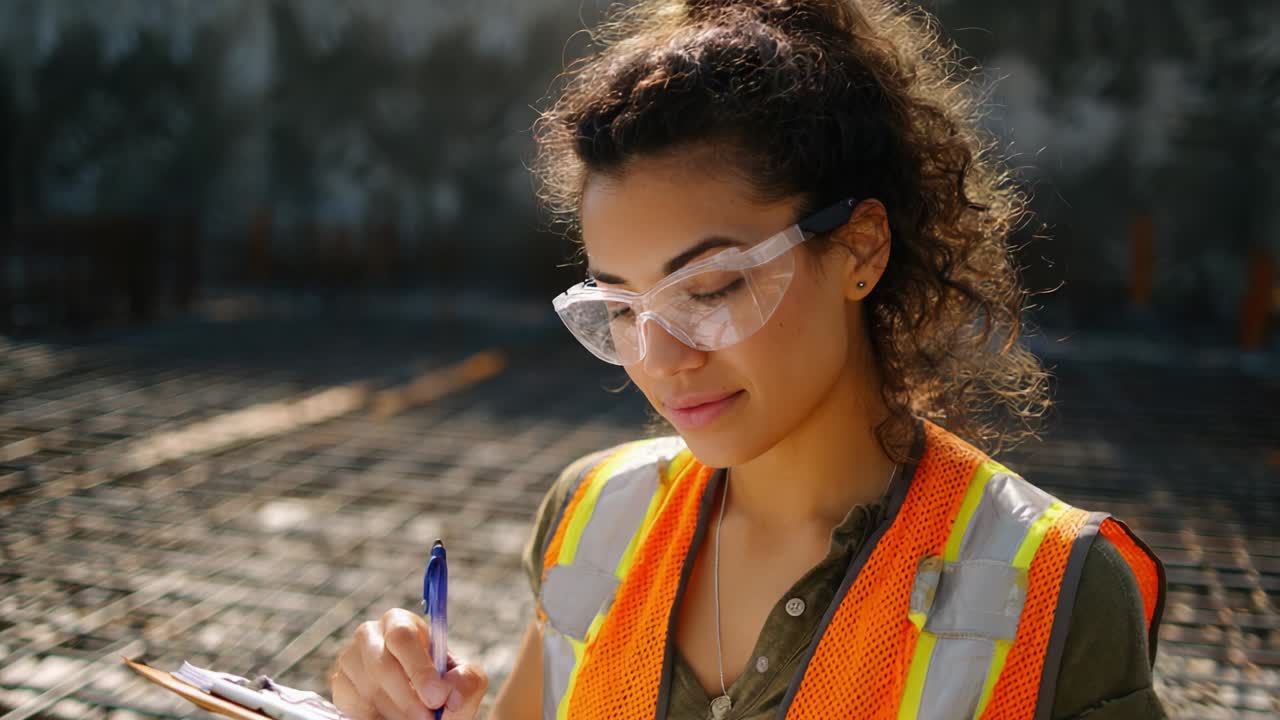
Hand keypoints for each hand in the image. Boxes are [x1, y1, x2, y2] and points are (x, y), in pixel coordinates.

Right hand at [330, 608, 487, 719]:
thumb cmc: (442, 687)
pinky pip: (354, 704)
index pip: (402, 636)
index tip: (437, 698)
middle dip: (407, 697)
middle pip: (381, 663)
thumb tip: (450, 692)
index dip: (419, 669)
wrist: (421, 706)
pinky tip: (394, 718)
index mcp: (401, 623)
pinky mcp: (340, 686)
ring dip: (396, 711)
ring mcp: (350, 660)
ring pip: (368, 688)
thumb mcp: (464, 680)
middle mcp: (370, 635)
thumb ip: (466, 680)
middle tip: (427, 719)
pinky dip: (377, 717)